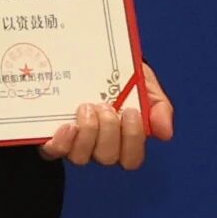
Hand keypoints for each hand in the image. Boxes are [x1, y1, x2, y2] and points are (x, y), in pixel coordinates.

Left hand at [44, 67, 174, 169]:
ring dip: (87, 132)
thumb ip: (158, 106)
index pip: (132, 158)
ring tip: (85, 107)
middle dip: (108, 130)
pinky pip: (55, 152)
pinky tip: (67, 125)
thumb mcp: (144, 84)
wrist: (80, 59)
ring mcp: (74, 144)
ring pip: (82, 157)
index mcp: (122, 137)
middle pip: (107, 157)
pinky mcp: (51, 138)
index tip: (131, 111)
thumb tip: (165, 133)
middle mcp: (98, 146)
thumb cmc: (117, 77)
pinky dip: (62, 142)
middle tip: (104, 105)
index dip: (132, 139)